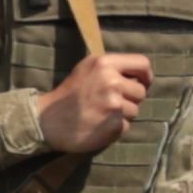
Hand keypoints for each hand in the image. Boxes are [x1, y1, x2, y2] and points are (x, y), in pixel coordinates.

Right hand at [35, 49, 153, 155]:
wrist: (47, 120)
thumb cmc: (69, 94)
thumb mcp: (87, 70)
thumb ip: (112, 69)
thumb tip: (141, 75)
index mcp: (104, 64)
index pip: (142, 64)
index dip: (146, 75)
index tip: (143, 83)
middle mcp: (112, 81)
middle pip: (141, 92)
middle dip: (130, 99)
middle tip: (109, 102)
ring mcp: (114, 104)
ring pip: (135, 110)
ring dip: (122, 114)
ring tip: (101, 114)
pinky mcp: (114, 124)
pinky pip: (126, 126)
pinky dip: (116, 128)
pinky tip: (99, 125)